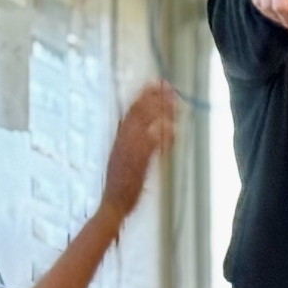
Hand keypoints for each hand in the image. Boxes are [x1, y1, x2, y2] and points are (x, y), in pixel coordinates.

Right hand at [99, 83, 177, 221]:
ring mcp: (128, 153)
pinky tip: (172, 128)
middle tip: (168, 86)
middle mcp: (122, 142)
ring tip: (174, 101)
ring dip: (160, 112)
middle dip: (154, 97)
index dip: (144, 95)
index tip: (156, 83)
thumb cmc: (122, 184)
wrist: (113, 205)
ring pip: (144, 126)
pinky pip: (149, 148)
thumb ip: (136, 143)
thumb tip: (150, 131)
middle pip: (138, 113)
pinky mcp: (136, 166)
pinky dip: (160, 136)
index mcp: (119, 139)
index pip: (131, 110)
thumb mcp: (125, 158)